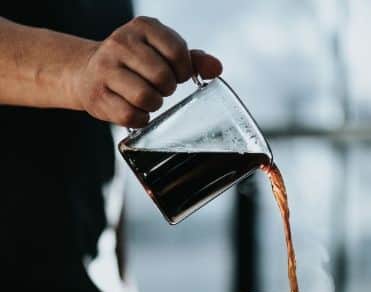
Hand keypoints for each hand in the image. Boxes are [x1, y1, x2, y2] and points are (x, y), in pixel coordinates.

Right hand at [69, 16, 222, 126]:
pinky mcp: (97, 95)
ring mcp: (105, 69)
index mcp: (142, 27)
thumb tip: (216, 68)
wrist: (86, 71)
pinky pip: (130, 115)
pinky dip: (140, 119)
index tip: (179, 76)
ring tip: (149, 99)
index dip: (184, 71)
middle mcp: (120, 43)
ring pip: (145, 97)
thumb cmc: (133, 64)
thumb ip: (191, 59)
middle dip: (167, 89)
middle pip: (162, 77)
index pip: (177, 51)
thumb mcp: (160, 52)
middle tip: (161, 89)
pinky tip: (137, 112)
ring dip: (154, 105)